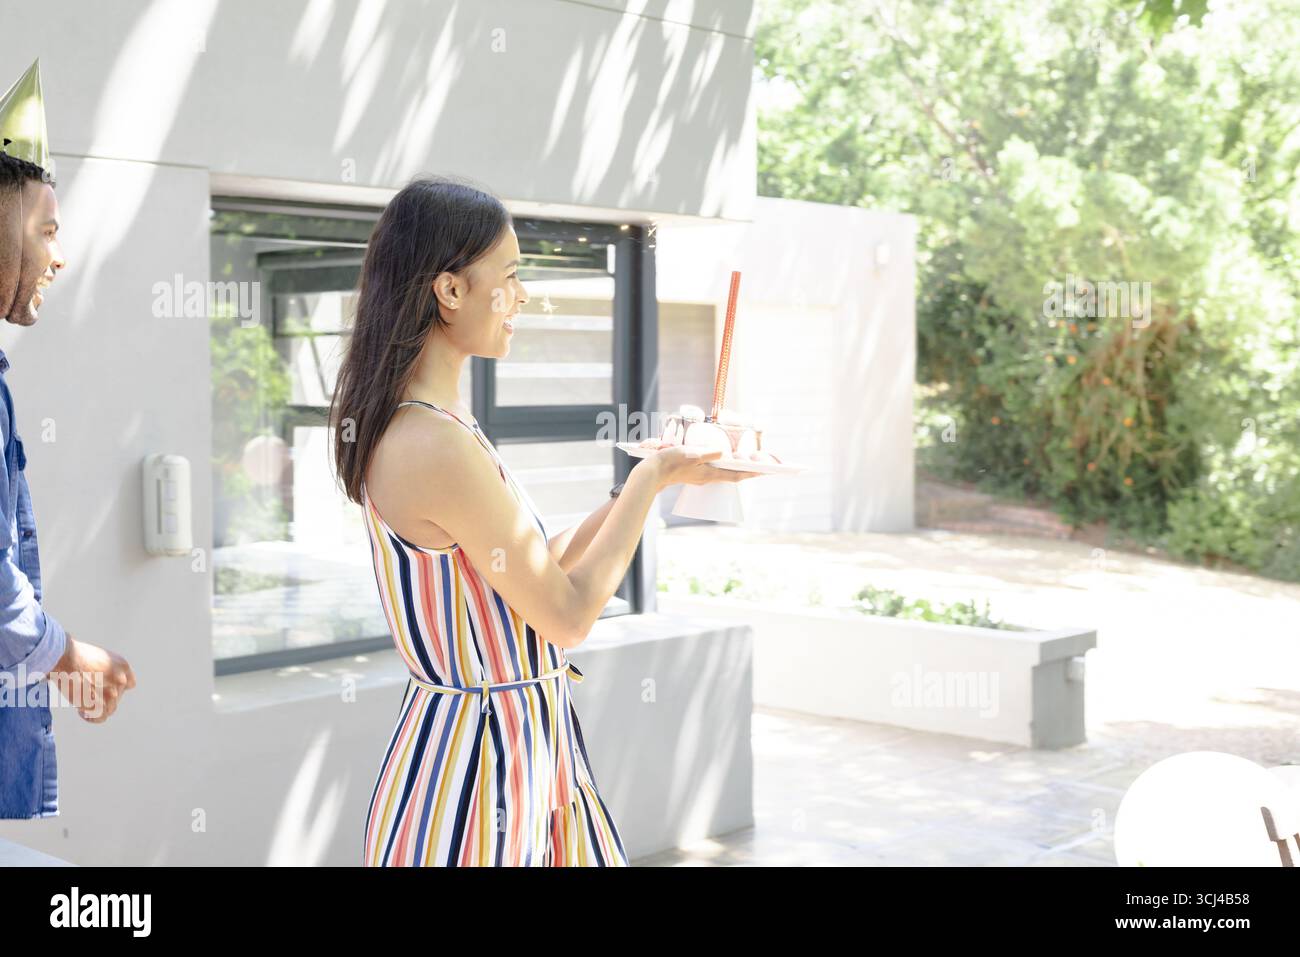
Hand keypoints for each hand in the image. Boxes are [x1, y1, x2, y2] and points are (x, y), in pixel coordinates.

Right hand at [47, 636, 135, 723]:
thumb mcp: (99, 657)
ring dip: (96, 708)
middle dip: (102, 698)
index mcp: (123, 666)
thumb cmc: (74, 655)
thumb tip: (101, 684)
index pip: (128, 684)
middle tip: (85, 694)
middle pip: (117, 698)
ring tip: (81, 701)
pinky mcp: (100, 704)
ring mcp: (112, 693)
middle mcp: (121, 680)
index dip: (115, 688)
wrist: (63, 657)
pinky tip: (81, 711)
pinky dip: (91, 717)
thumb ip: (106, 671)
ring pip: (109, 709)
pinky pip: (101, 717)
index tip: (102, 688)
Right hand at [639, 445, 764, 489]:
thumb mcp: (690, 454)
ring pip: (723, 474)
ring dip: (735, 470)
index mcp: (709, 474)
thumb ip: (708, 453)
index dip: (751, 473)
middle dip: (747, 472)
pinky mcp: (692, 474)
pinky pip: (713, 472)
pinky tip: (723, 463)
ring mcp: (700, 477)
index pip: (735, 475)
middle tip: (762, 468)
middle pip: (731, 475)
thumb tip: (724, 454)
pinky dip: (722, 468)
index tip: (765, 471)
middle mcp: (707, 478)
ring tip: (748, 466)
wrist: (652, 473)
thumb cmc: (670, 462)